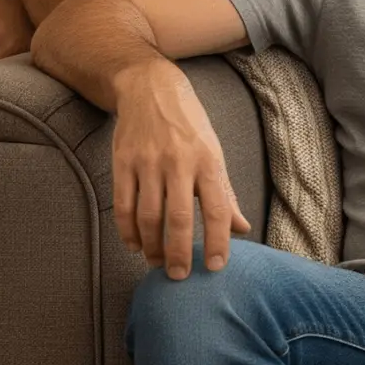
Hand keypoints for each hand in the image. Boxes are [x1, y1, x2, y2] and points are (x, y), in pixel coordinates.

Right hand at [111, 64, 251, 278]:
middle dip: (178, 253)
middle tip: (179, 276)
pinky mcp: (123, 163)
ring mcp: (148, 163)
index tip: (215, 266)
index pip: (216, 209)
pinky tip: (135, 244)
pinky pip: (123, 205)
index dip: (217, 241)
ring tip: (157, 262)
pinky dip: (128, 231)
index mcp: (208, 162)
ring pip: (147, 216)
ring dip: (151, 246)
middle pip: (177, 219)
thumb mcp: (215, 153)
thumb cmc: (190, 125)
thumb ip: (226, 194)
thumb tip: (242, 228)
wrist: (150, 88)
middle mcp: (178, 163)